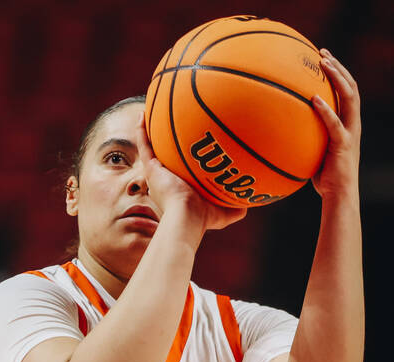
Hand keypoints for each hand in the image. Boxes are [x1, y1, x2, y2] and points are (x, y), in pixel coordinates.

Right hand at [137, 114, 246, 232]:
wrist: (187, 216)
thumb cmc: (204, 217)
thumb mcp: (224, 212)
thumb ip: (236, 206)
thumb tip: (252, 202)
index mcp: (178, 187)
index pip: (179, 167)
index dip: (182, 156)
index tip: (190, 142)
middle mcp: (165, 179)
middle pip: (164, 155)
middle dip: (164, 141)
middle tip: (170, 123)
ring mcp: (156, 173)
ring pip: (151, 147)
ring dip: (149, 130)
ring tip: (150, 113)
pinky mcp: (150, 168)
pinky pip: (144, 145)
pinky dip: (142, 130)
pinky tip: (142, 114)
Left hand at [311, 50, 360, 198]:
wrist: (339, 195)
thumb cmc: (324, 178)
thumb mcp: (313, 151)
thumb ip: (304, 138)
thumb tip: (279, 131)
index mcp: (348, 123)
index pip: (347, 92)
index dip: (338, 73)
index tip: (324, 58)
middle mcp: (352, 123)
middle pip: (351, 87)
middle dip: (338, 67)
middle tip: (322, 53)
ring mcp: (350, 132)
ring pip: (350, 97)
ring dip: (337, 78)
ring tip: (324, 64)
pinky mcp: (344, 143)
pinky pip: (335, 123)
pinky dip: (325, 110)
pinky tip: (314, 99)